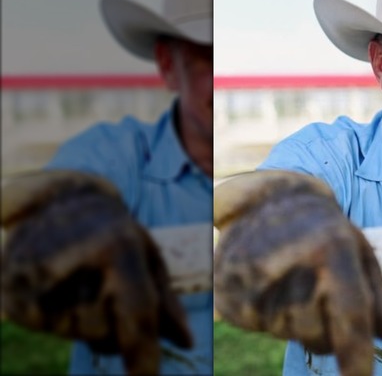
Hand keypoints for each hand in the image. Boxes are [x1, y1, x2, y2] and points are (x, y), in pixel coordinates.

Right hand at [1, 170, 191, 375]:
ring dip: (90, 322)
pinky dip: (64, 319)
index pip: (135, 315)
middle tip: (109, 290)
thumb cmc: (114, 232)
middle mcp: (76, 263)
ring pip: (79, 334)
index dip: (143, 354)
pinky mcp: (14, 295)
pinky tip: (64, 287)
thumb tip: (187, 343)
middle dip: (117, 328)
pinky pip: (51, 329)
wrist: (52, 204)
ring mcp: (38, 280)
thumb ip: (167, 302)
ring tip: (86, 283)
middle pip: (107, 332)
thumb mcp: (149, 256)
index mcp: (117, 249)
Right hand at [214, 171, 381, 375]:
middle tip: (324, 294)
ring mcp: (257, 282)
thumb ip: (380, 300)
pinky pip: (265, 329)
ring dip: (303, 323)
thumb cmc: (323, 229)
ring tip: (298, 282)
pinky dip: (276, 318)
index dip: (357, 356)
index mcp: (331, 249)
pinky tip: (275, 287)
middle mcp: (292, 265)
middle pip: (321, 336)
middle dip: (331, 332)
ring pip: (294, 335)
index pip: (349, 315)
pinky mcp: (232, 296)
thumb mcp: (359, 253)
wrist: (263, 203)